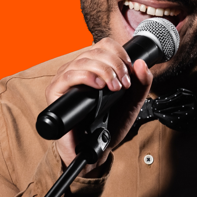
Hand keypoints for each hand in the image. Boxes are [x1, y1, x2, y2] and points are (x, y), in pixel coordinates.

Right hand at [45, 38, 152, 168]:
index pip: (104, 45)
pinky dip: (86, 76)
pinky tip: (98, 86)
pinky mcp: (55, 92)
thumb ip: (141, 84)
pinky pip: (68, 75)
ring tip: (114, 88)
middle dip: (115, 65)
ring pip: (83, 60)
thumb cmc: (108, 125)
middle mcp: (77, 70)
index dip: (119, 54)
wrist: (95, 150)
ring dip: (104, 71)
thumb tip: (141, 63)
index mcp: (93, 68)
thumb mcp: (131, 103)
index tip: (129, 72)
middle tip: (124, 84)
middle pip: (95, 51)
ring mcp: (65, 80)